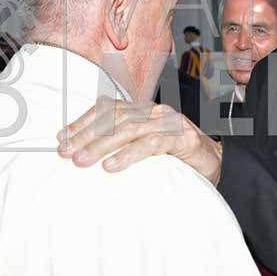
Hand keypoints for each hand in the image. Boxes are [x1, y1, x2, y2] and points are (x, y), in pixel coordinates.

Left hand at [57, 97, 222, 184]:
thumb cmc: (176, 156)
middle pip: (114, 119)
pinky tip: (112, 166)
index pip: (107, 109)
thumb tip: (84, 152)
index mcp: (143, 110)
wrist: (215, 163)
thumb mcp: (144, 145)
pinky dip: (129, 155)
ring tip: (82, 160)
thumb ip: (122, 143)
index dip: (83, 122)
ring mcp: (170, 123)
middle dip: (86, 135)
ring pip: (129, 130)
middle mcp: (155, 111)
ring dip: (102, 145)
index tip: (61, 137)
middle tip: (65, 152)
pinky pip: (151, 144)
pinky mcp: (182, 139)